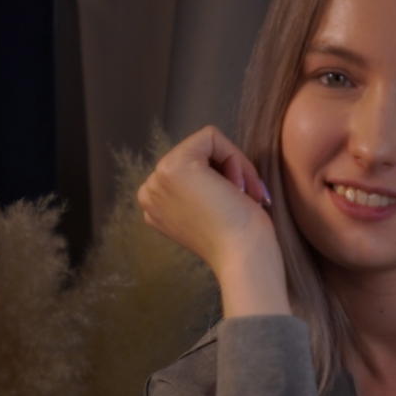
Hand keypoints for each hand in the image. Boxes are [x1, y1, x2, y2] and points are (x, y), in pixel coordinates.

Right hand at [137, 126, 277, 276]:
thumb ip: (199, 191)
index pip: (191, 170)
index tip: (239, 205)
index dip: (222, 181)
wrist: (244, 259)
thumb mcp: (208, 212)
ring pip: (205, 145)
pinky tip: (236, 188)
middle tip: (246, 200)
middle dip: (228, 172)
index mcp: (155, 207)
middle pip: (197, 155)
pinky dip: (234, 158)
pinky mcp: (175, 165)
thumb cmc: (240, 242)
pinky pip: (211, 137)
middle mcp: (149, 192)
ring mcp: (158, 178)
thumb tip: (216, 171)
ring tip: (241, 197)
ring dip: (233, 167)